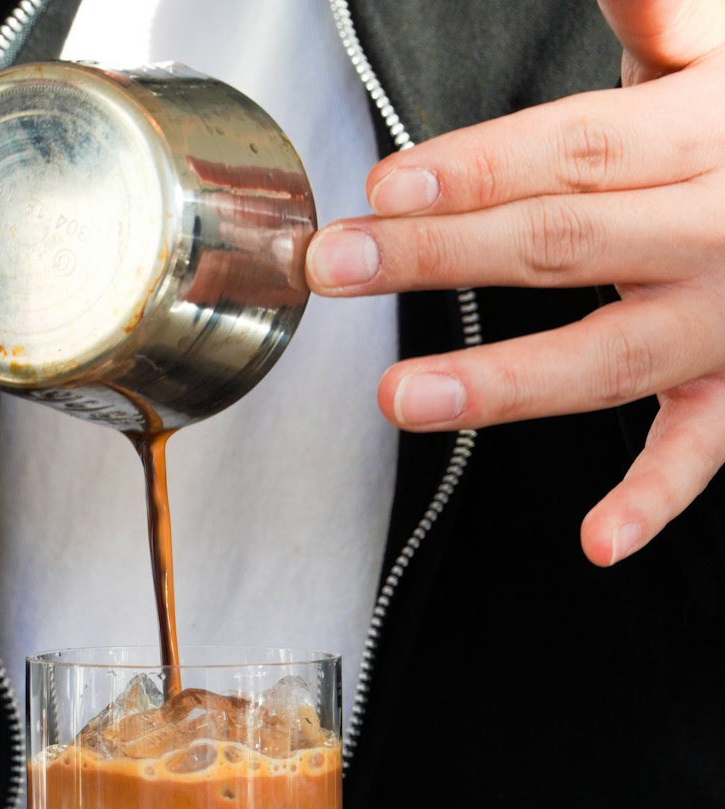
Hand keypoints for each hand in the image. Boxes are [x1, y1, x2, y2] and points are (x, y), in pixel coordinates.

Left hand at [305, 0, 724, 565]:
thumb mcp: (720, 58)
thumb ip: (661, 18)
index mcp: (703, 137)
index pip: (574, 153)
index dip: (476, 171)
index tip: (383, 189)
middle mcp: (714, 232)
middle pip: (565, 244)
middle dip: (441, 256)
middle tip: (337, 266)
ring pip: (610, 356)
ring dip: (504, 382)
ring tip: (402, 397)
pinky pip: (697, 454)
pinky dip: (650, 501)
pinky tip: (596, 541)